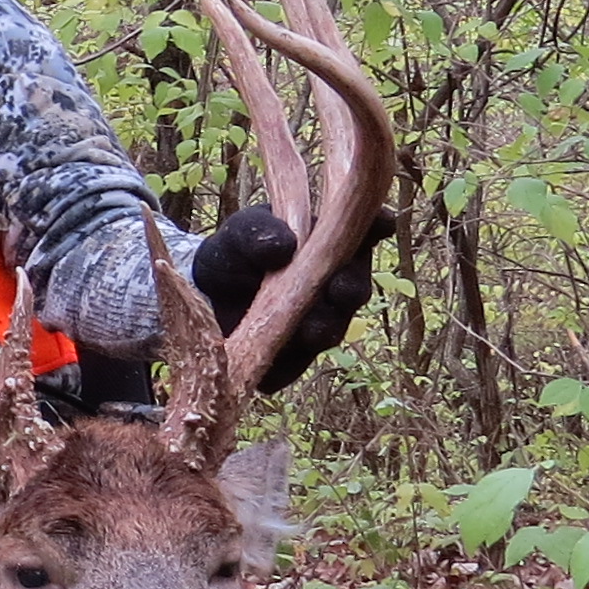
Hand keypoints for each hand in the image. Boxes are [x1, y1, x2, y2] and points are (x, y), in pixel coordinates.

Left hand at [192, 202, 390, 386]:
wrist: (207, 297)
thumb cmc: (235, 252)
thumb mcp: (239, 234)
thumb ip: (257, 232)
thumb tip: (285, 245)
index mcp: (331, 240)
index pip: (365, 231)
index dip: (377, 226)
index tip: (381, 224)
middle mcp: (337, 282)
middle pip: (356, 286)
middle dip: (352, 287)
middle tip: (340, 290)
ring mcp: (322, 322)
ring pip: (334, 328)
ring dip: (325, 328)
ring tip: (309, 330)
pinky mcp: (297, 357)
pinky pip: (295, 364)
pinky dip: (287, 364)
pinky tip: (273, 360)